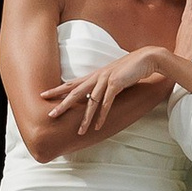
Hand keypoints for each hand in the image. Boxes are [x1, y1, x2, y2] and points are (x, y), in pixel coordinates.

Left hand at [48, 46, 169, 133]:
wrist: (147, 59)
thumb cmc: (131, 68)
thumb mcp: (113, 77)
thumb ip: (103, 85)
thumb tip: (96, 95)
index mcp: (95, 75)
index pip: (72, 83)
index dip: (58, 89)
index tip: (44, 94)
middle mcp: (97, 77)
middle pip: (75, 92)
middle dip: (62, 104)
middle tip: (50, 114)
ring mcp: (106, 79)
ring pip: (91, 101)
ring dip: (85, 118)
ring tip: (79, 131)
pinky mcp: (116, 83)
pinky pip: (107, 103)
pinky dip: (102, 115)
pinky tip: (98, 126)